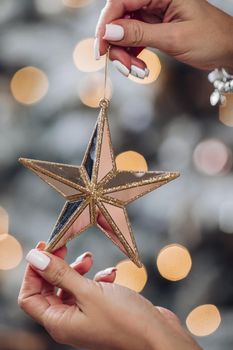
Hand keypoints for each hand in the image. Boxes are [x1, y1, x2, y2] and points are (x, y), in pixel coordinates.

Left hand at [18, 242, 201, 349]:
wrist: (158, 336)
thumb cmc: (124, 319)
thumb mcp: (88, 292)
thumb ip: (60, 274)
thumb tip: (35, 257)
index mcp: (59, 322)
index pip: (30, 296)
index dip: (33, 271)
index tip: (43, 248)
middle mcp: (69, 321)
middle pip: (50, 288)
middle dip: (57, 266)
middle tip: (64, 245)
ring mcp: (85, 315)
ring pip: (70, 286)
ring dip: (78, 269)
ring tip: (91, 258)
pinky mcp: (100, 309)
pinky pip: (90, 290)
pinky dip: (97, 278)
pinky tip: (111, 273)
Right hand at [95, 0, 232, 76]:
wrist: (227, 50)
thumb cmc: (210, 39)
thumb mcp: (173, 37)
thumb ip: (139, 34)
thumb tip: (108, 32)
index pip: (121, 1)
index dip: (106, 24)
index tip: (100, 49)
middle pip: (120, 19)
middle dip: (117, 45)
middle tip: (123, 67)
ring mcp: (154, 14)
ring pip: (125, 32)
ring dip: (125, 55)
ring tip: (137, 71)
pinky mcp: (155, 27)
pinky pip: (135, 40)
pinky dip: (133, 56)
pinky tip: (141, 68)